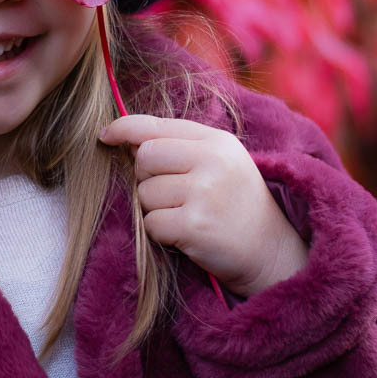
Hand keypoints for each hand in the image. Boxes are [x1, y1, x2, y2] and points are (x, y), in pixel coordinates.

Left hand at [98, 115, 308, 296]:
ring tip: (187, 216)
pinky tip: (186, 235)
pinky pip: (151, 223)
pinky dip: (161, 233)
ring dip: (156, 210)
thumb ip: (179, 146)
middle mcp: (212, 160)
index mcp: (216, 141)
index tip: (105, 135)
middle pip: (144, 158)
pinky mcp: (195, 225)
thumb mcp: (219, 163)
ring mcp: (204, 192)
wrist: (271, 251)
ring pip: (145, 194)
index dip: (123, 128)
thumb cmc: (235, 204)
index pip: (155, 125)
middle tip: (173, 196)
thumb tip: (124, 138)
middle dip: (147, 179)